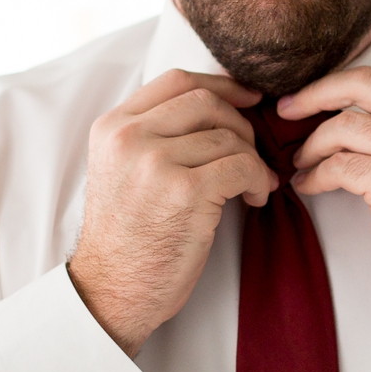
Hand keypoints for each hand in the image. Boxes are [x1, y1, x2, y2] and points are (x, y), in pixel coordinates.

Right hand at [69, 70, 277, 354]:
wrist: (111, 291)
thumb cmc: (128, 237)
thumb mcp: (123, 169)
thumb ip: (155, 134)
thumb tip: (222, 108)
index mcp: (113, 126)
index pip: (177, 80)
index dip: (223, 85)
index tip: (249, 100)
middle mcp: (129, 137)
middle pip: (206, 101)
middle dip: (242, 125)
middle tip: (253, 154)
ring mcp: (155, 162)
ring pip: (228, 136)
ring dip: (253, 160)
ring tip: (254, 186)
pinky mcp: (184, 191)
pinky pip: (241, 166)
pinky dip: (258, 181)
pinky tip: (254, 199)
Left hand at [283, 67, 370, 322]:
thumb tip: (350, 115)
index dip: (334, 86)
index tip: (308, 99)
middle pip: (359, 84)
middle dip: (313, 95)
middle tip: (285, 111)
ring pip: (343, 127)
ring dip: (311, 147)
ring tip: (300, 163)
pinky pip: (339, 166)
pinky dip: (315, 176)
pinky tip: (309, 186)